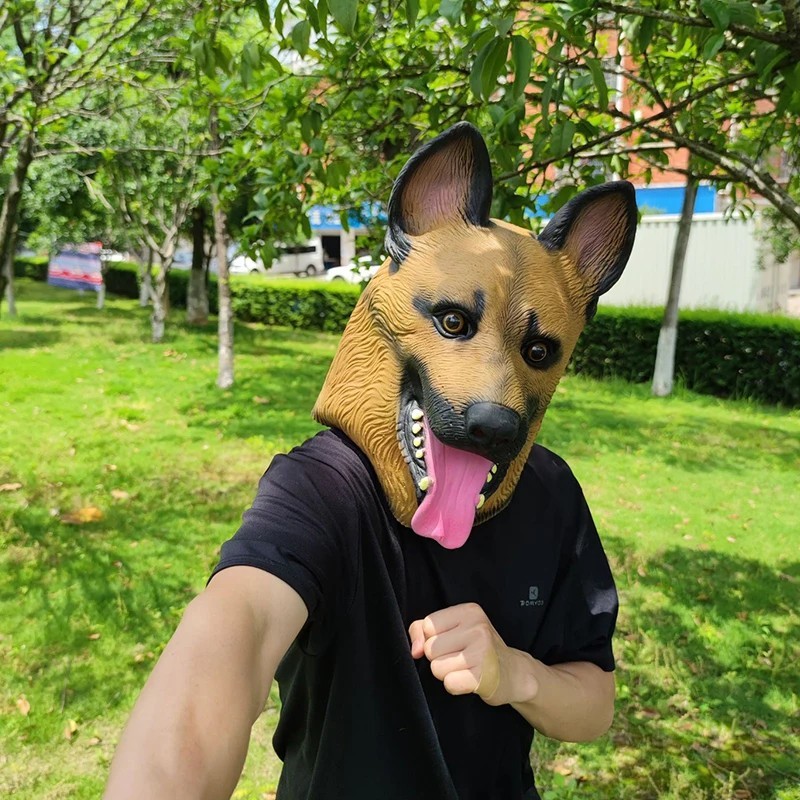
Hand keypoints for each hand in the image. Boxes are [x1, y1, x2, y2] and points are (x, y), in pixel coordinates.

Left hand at [408, 602, 537, 706]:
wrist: (514, 672)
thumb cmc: (478, 649)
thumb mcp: (453, 629)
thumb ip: (423, 630)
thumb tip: (415, 650)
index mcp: (469, 611)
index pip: (427, 625)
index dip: (431, 639)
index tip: (450, 643)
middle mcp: (477, 628)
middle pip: (431, 649)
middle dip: (440, 658)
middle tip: (461, 658)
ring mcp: (482, 652)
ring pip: (437, 668)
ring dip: (447, 673)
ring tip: (466, 668)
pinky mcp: (484, 676)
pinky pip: (449, 683)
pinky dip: (455, 686)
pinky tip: (470, 680)